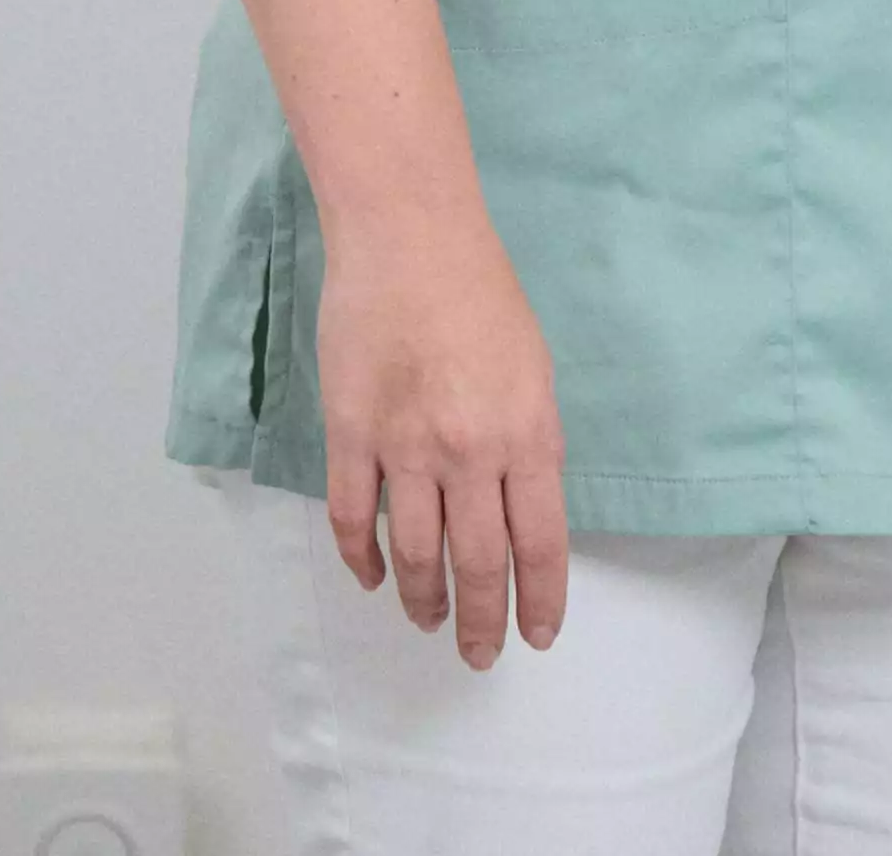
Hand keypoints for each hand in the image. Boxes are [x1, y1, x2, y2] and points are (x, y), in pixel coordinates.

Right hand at [313, 218, 569, 664]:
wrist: (410, 236)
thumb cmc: (481, 292)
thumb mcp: (534, 370)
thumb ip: (529, 441)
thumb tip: (519, 506)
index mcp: (527, 434)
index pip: (540, 544)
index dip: (540, 600)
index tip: (537, 635)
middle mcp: (471, 451)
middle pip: (478, 565)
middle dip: (481, 622)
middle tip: (479, 655)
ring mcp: (406, 445)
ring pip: (416, 554)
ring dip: (424, 600)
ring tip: (428, 623)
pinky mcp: (351, 432)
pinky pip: (355, 516)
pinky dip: (363, 558)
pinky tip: (374, 578)